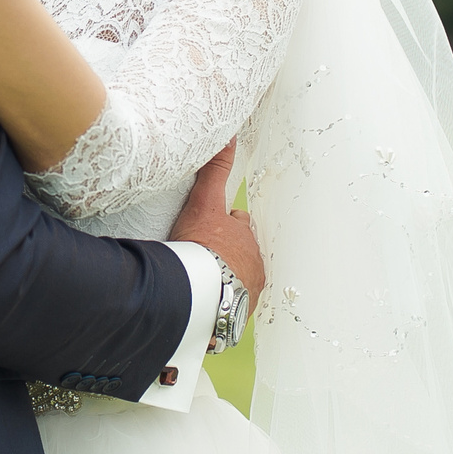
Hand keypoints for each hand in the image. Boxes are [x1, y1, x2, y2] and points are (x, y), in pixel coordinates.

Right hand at [167, 140, 263, 297]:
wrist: (200, 290)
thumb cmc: (202, 246)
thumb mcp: (205, 202)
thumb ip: (215, 171)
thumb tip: (227, 140)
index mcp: (244, 237)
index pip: (239, 225)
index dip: (227, 224)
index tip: (215, 229)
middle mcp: (252, 263)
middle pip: (242, 253)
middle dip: (229, 252)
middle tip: (208, 254)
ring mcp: (248, 289)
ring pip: (239, 278)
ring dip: (226, 278)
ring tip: (206, 281)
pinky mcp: (239, 312)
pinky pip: (231, 305)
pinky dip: (221, 301)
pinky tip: (206, 301)